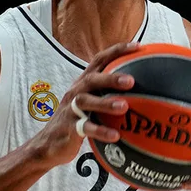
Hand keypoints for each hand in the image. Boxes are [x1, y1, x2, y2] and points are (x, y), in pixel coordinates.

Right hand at [25, 41, 137, 167]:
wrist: (48, 144)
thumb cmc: (76, 121)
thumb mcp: (90, 104)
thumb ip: (108, 94)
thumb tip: (142, 92)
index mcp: (83, 83)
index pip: (99, 60)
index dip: (117, 51)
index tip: (138, 46)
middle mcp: (76, 92)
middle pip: (92, 79)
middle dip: (111, 78)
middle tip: (131, 81)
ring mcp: (71, 110)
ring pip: (86, 101)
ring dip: (105, 103)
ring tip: (124, 107)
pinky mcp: (69, 128)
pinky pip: (85, 128)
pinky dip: (100, 131)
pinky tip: (115, 135)